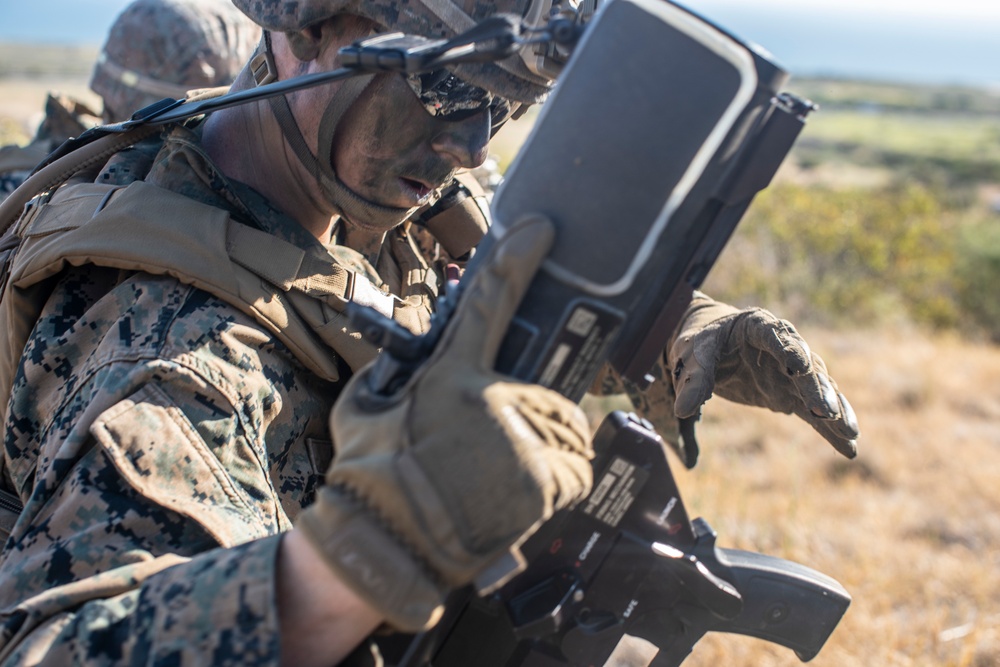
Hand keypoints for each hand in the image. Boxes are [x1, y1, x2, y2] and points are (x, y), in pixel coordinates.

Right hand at [296, 216, 593, 631]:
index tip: (542, 229)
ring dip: (547, 445)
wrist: (384, 548)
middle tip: (496, 446)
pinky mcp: (541, 483)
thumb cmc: (368, 480)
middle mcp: (492, 401)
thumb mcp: (363, 408)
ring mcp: (520, 442)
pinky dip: (560, 479)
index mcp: (450, 376)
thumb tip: (416, 349)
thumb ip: (394, 371)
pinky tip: (521, 493)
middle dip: (530, 413)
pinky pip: (576, 467)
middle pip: (544, 388)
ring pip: (566, 426)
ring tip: (505, 473)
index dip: (517, 261)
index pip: (490, 304)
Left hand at [668, 294, 858, 458]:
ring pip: (819, 389)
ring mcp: (792, 372)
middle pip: (805, 366)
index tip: (800, 365)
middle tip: (827, 411)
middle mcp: (783, 346)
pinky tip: (849, 447)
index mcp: (756, 326)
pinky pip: (815, 412)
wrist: (710, 348)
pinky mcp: (792, 394)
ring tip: (850, 433)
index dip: (788, 349)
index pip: (775, 334)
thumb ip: (693, 381)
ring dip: (835, 409)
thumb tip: (683, 410)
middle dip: (817, 388)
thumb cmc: (701, 344)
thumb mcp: (692, 358)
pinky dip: (830, 429)